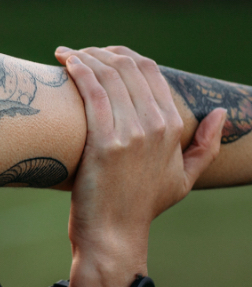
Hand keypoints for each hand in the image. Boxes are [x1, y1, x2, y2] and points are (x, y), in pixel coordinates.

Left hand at [55, 45, 224, 286]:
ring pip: (109, 75)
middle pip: (128, 67)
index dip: (124, 55)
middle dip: (101, 52)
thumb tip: (221, 113)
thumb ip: (206, 145)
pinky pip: (92, 92)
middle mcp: (156, 125)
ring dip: (85, 56)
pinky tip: (65, 61)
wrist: (114, 235)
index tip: (101, 55)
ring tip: (67, 54)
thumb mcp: (184, 178)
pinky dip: (77, 71)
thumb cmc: (142, 206)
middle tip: (80, 53)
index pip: (150, 71)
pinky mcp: (104, 142)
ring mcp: (131, 133)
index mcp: (173, 127)